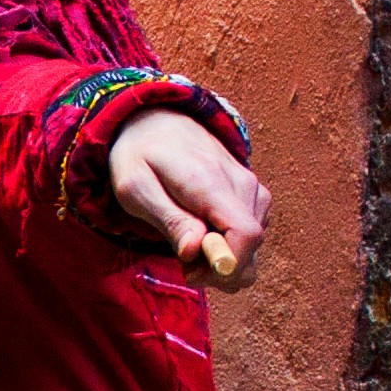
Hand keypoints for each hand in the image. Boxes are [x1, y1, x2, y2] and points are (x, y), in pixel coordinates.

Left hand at [107, 108, 268, 289]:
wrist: (157, 119)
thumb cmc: (140, 155)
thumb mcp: (136, 188)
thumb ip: (168, 220)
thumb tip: (195, 250)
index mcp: (210, 182)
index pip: (246, 235)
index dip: (225, 266)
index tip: (191, 271)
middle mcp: (241, 183)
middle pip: (252, 247)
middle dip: (219, 270)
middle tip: (182, 263)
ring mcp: (251, 187)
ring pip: (253, 244)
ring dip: (222, 258)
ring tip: (186, 243)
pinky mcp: (252, 192)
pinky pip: (250, 232)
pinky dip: (229, 244)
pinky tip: (202, 235)